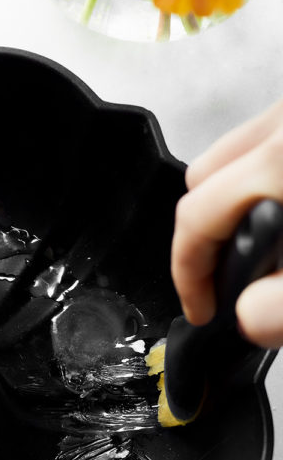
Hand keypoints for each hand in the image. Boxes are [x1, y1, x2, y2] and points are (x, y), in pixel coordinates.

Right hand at [171, 97, 282, 345]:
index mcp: (281, 161)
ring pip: (234, 154)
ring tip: (263, 249)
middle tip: (227, 279)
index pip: (195, 219)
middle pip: (202, 178)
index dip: (187, 276)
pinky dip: (263, 179)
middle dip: (205, 236)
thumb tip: (246, 318)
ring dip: (234, 204)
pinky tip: (282, 211)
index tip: (202, 309)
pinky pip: (267, 141)